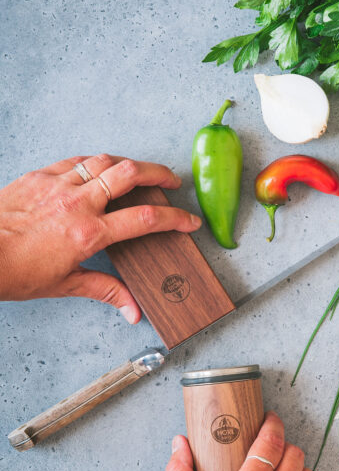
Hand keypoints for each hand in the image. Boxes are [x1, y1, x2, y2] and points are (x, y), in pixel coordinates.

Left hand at [0, 153, 200, 321]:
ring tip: (138, 171)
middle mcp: (78, 203)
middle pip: (130, 174)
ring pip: (104, 161)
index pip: (146, 219)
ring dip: (127, 164)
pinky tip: (98, 170)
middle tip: (171, 180)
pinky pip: (75, 162)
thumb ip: (105, 290)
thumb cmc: (14, 272)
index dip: (175, 219)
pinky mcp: (39, 176)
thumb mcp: (64, 285)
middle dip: (158, 173)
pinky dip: (93, 164)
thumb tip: (132, 309)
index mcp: (89, 233)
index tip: (188, 221)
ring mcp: (58, 185)